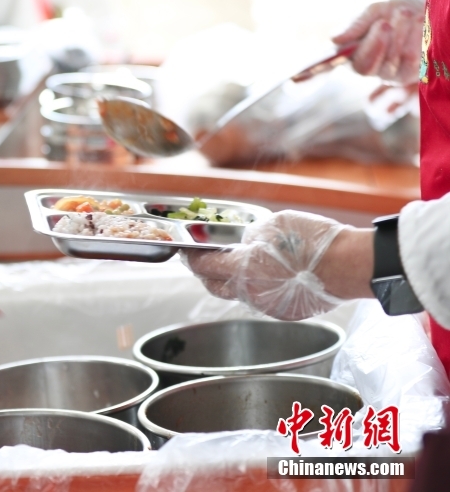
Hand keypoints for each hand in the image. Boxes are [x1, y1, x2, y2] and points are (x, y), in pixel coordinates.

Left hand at [182, 211, 372, 319]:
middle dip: (206, 273)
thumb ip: (250, 236)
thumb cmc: (313, 242)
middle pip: (215, 286)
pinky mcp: (286, 313)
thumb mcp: (273, 225)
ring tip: (242, 264)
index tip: (187, 250)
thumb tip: (244, 243)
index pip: (204, 266)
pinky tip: (270, 275)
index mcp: (242, 270)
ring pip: (241, 294)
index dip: (192, 257)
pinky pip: (263, 300)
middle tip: (205, 260)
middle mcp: (251, 293)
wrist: (350, 266)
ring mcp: (268, 307)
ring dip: (235, 280)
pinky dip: (259, 287)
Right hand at [332, 0, 424, 86]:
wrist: (426, 9)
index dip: (345, 56)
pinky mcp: (410, 74)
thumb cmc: (394, 11)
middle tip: (390, 19)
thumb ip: (356, 24)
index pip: (337, 63)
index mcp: (350, 53)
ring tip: (407, 12)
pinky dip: (416, 38)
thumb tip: (335, 39)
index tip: (378, 25)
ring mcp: (388, 74)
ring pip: (390, 61)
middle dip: (378, 42)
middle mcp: (367, 67)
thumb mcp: (374, 11)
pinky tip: (420, 22)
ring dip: (400, 32)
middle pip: (364, 67)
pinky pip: (411, 60)